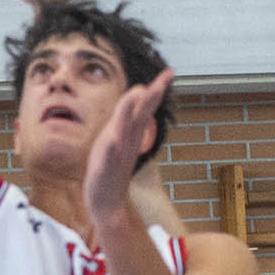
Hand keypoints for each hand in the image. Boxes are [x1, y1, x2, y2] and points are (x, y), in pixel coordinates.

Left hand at [83, 69, 174, 225]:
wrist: (108, 202)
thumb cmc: (111, 167)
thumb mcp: (119, 137)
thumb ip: (127, 116)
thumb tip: (138, 93)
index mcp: (130, 133)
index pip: (145, 106)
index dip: (156, 89)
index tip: (170, 72)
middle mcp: (127, 140)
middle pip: (141, 114)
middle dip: (152, 94)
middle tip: (166, 77)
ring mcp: (117, 155)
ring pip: (125, 130)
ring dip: (132, 112)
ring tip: (140, 94)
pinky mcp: (104, 170)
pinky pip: (108, 158)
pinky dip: (110, 148)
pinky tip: (112, 139)